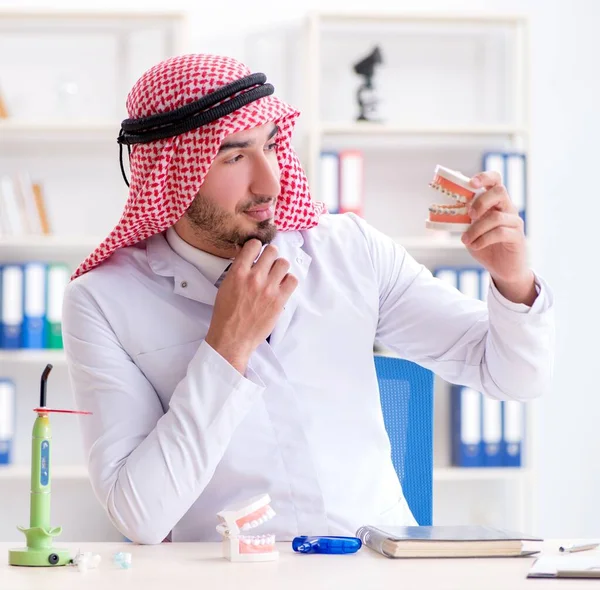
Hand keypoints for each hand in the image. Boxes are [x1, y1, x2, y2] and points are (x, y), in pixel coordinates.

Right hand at [205, 239, 297, 372]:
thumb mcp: (226, 286)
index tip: (258, 252)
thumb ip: (237, 269)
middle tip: (268, 265)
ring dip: (280, 268)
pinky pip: (292, 280)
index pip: (253, 245)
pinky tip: (281, 287)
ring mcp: (268, 289)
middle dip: (270, 256)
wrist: (232, 338)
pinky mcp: (279, 300)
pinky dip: (288, 281)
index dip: (257, 247)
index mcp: (238, 273)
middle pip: (272, 251)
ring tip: (275, 277)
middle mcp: (254, 278)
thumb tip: (245, 252)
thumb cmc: (227, 314)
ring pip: (284, 263)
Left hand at [461, 171, 536, 304]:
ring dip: (476, 229)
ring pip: (496, 217)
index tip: (471, 183)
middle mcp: (508, 208)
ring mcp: (514, 222)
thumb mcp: (470, 229)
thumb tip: (449, 201)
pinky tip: (475, 246)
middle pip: (500, 191)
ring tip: (465, 240)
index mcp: (495, 202)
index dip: (484, 177)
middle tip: (469, 214)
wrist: (502, 269)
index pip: (495, 181)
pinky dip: (483, 239)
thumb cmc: (485, 245)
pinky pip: (500, 233)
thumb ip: (463, 215)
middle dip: (481, 201)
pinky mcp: (517, 236)